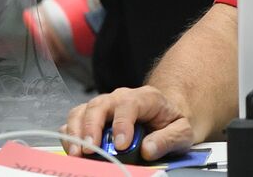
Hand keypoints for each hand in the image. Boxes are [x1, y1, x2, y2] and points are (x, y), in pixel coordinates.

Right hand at [63, 86, 195, 161]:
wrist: (164, 115)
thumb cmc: (172, 123)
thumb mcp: (182, 131)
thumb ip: (168, 139)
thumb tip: (148, 149)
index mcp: (146, 98)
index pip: (130, 104)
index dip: (122, 123)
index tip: (121, 145)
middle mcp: (121, 98)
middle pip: (100, 104)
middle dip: (92, 127)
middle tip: (91, 149)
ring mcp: (104, 106)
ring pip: (82, 110)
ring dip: (76, 132)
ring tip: (78, 153)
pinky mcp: (91, 117)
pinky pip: (74, 121)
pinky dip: (70, 135)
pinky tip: (73, 150)